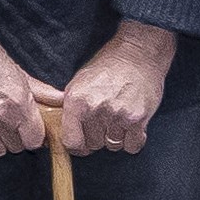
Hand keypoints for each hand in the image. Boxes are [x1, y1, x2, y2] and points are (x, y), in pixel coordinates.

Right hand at [0, 8, 53, 160]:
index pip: (35, 139)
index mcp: (18, 101)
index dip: (35, 135)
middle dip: (17, 137)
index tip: (31, 129)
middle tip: (13, 123)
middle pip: (17, 146)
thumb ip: (41, 91)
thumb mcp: (19, 71)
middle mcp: (0, 115)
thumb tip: (60, 100)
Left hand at [48, 19, 177, 159]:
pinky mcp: (138, 118)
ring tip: (118, 118)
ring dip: (116, 137)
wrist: (138, 53)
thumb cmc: (108, 66)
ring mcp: (117, 114)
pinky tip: (131, 125)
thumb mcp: (79, 82)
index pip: (71, 142)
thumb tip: (61, 133)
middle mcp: (95, 109)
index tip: (82, 143)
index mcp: (76, 101)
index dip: (77, 145)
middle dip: (98, 137)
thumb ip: (70, 108)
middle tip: (105, 121)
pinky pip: (132, 145)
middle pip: (93, 145)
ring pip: (113, 145)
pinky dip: (133, 139)